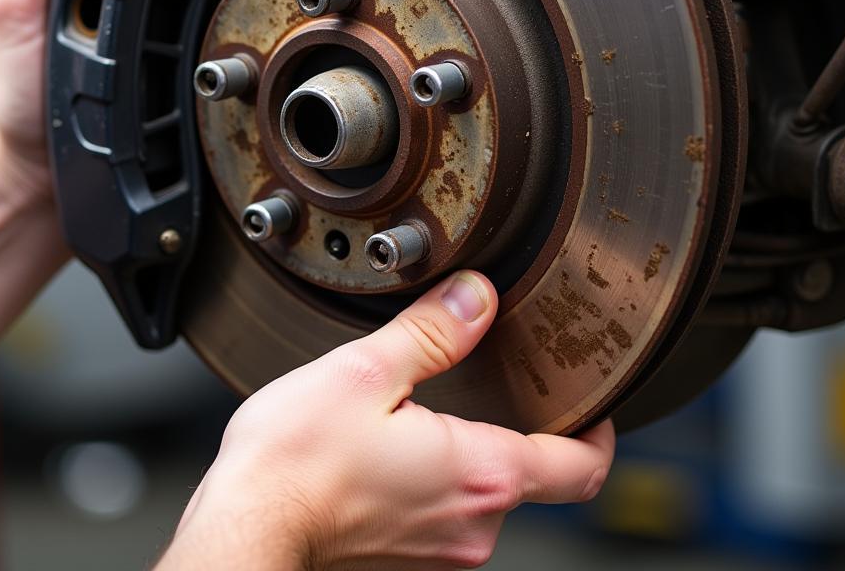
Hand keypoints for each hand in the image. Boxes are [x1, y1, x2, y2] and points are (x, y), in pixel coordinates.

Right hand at [166, 272, 614, 570]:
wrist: (244, 533)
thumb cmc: (294, 465)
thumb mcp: (367, 374)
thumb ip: (433, 333)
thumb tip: (476, 298)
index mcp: (478, 474)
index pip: (581, 467)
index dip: (600, 433)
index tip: (597, 404)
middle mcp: (471, 526)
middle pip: (529, 475)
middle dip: (517, 426)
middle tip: (494, 383)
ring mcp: (439, 552)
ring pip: (481, 493)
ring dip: (468, 451)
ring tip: (428, 411)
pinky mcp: (406, 560)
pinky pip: (444, 513)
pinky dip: (435, 478)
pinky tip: (391, 450)